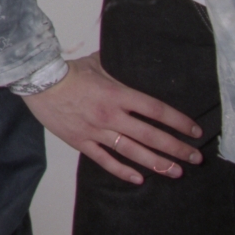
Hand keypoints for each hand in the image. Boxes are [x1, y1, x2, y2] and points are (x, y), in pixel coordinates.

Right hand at [22, 53, 203, 184]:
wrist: (39, 82)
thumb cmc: (68, 71)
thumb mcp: (98, 62)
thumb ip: (117, 65)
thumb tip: (129, 55)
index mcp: (118, 94)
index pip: (157, 110)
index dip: (179, 122)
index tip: (195, 131)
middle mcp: (111, 115)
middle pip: (151, 135)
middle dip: (176, 148)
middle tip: (195, 157)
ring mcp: (96, 131)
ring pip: (133, 152)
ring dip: (157, 163)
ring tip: (176, 172)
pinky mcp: (82, 141)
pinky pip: (105, 160)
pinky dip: (123, 171)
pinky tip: (139, 178)